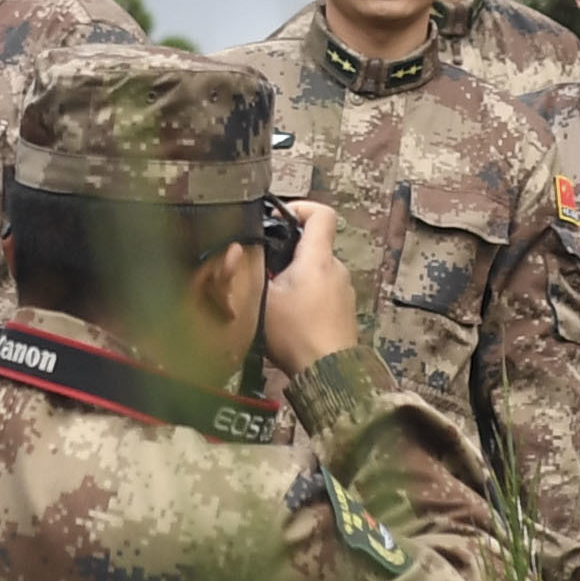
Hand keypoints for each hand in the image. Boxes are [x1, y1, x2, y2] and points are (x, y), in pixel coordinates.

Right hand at [259, 200, 362, 376]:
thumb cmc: (296, 334)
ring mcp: (343, 290)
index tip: (277, 218)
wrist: (329, 372)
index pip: (321, 213)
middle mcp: (336, 269)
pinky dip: (306, 296)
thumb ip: (248, 271)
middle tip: (263, 268)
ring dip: (295, 278)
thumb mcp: (261, 300)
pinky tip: (289, 318)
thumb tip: (236, 251)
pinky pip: (323, 292)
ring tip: (273, 298)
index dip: (299, 207)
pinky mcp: (344, 311)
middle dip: (287, 252)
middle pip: (313, 245)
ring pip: (316, 271)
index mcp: (318, 258)